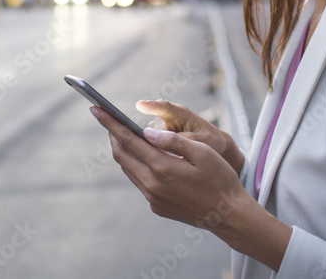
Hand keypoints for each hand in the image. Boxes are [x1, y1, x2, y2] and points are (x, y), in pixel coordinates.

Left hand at [92, 106, 290, 270]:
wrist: (229, 216)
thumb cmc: (221, 179)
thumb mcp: (203, 153)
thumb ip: (173, 141)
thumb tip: (146, 132)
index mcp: (163, 168)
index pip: (128, 140)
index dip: (110, 123)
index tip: (95, 109)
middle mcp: (152, 185)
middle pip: (122, 155)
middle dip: (112, 134)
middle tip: (107, 118)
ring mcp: (153, 198)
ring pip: (128, 169)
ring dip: (123, 150)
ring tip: (122, 133)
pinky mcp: (157, 206)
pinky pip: (139, 181)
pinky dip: (136, 165)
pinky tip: (142, 156)